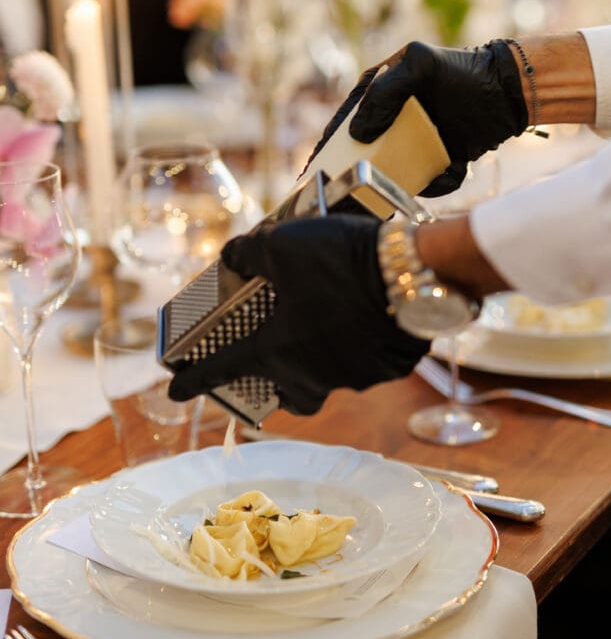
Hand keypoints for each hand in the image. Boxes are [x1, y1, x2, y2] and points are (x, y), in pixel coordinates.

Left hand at [168, 215, 428, 414]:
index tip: (173, 391)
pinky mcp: (384, 371)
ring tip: (321, 334)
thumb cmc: (337, 261)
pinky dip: (355, 350)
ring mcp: (350, 377)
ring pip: (324, 382)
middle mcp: (309, 374)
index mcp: (274, 350)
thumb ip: (247, 254)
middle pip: (282, 393)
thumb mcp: (280, 244)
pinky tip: (361, 323)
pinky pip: (362, 368)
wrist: (410, 275)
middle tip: (269, 364)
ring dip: (315, 364)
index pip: (219, 371)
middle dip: (270, 385)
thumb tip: (231, 257)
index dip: (192, 381)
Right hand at [304, 40, 527, 195]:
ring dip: (407, 184)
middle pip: (363, 158)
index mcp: (376, 93)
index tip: (312, 176)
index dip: (325, 151)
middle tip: (357, 196)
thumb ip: (386, 92)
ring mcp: (412, 143)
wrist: (507, 93)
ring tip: (427, 176)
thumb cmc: (462, 72)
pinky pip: (427, 182)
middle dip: (362, 178)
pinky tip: (457, 167)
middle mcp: (391, 121)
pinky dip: (440, 182)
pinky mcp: (436, 161)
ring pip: (394, 175)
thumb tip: (359, 133)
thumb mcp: (420, 67)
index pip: (343, 124)